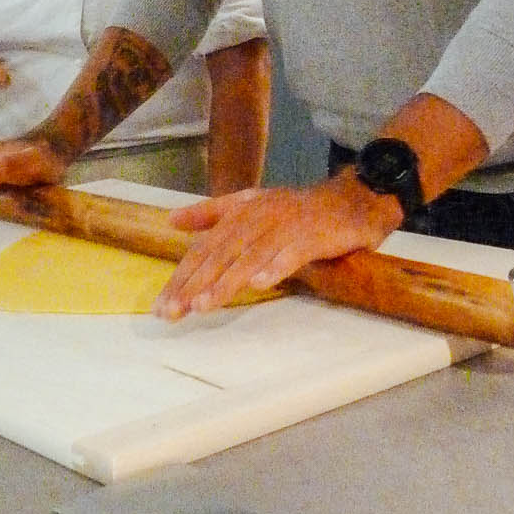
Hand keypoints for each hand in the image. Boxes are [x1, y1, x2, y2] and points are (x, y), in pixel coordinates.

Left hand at [153, 172, 402, 319]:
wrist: (350, 200)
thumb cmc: (297, 211)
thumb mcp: (251, 205)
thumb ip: (211, 213)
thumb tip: (171, 220)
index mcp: (240, 213)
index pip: (204, 248)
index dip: (182, 276)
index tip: (163, 305)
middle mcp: (257, 217)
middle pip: (220, 254)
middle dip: (194, 285)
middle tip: (173, 312)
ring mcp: (285, 226)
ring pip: (250, 257)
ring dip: (226, 282)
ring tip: (204, 305)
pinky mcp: (312, 236)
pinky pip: (291, 254)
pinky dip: (275, 268)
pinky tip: (260, 285)